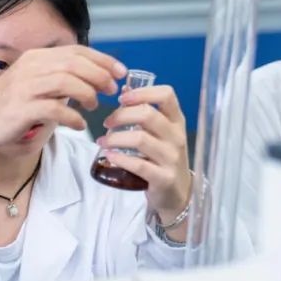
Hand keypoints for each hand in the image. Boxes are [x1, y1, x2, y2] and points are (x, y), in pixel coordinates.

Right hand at [0, 46, 126, 147]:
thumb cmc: (9, 103)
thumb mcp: (33, 81)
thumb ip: (58, 75)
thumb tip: (92, 76)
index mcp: (36, 58)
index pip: (76, 51)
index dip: (102, 60)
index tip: (120, 72)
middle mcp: (31, 67)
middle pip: (75, 64)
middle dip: (100, 75)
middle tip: (113, 90)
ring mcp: (25, 87)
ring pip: (67, 82)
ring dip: (88, 94)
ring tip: (95, 106)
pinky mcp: (21, 108)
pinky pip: (55, 109)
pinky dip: (72, 117)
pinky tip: (79, 124)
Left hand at [96, 85, 191, 220]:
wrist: (177, 192)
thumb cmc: (164, 157)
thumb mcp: (160, 132)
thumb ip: (145, 111)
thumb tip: (125, 88)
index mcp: (176, 120)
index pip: (167, 95)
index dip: (142, 92)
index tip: (122, 98)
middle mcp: (177, 136)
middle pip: (148, 115)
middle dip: (121, 115)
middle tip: (106, 122)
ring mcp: (172, 158)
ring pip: (140, 139)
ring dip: (115, 138)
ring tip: (102, 141)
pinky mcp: (164, 178)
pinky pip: (139, 165)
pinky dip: (120, 158)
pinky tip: (109, 155)